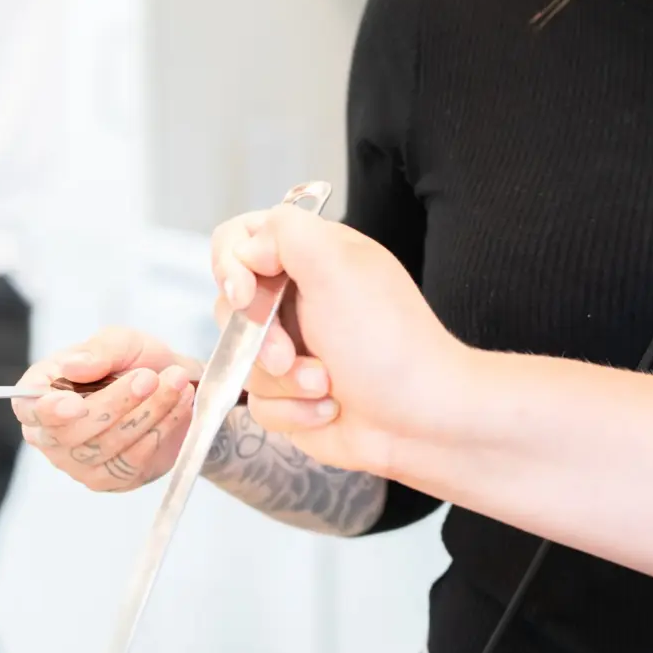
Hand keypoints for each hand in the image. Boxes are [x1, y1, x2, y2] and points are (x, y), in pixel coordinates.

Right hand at [14, 329, 198, 490]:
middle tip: (149, 378)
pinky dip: (159, 430)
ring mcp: (80, 463)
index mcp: (41, 394)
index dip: (49, 411)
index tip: (76, 403)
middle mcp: (52, 434)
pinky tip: (178, 406)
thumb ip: (98, 351)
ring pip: (105, 448)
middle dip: (115, 404)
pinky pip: (132, 462)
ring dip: (145, 414)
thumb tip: (73, 367)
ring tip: (174, 383)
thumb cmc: (135, 362)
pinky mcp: (113, 479)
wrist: (174, 384)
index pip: (30, 409)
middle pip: (70, 434)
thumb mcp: (121, 342)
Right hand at [211, 202, 468, 478]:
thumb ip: (285, 233)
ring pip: (242, 360)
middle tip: (289, 354)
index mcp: (313, 257)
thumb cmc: (387, 341)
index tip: (244, 293)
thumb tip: (247, 249)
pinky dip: (292, 410)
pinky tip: (330, 409)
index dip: (231, 266)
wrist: (422, 419)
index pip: (241, 241)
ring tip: (325, 385)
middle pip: (232, 306)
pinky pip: (260, 403)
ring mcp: (294, 350)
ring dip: (283, 379)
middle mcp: (300, 299)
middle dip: (260, 337)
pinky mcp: (291, 396)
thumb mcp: (337, 265)